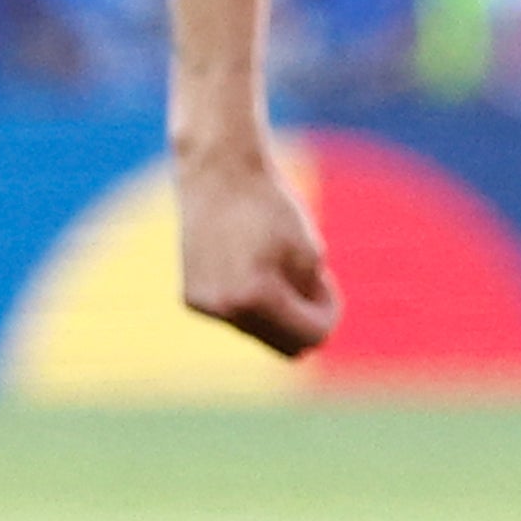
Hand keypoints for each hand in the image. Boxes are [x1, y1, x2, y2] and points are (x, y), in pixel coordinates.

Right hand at [175, 133, 340, 356]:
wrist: (217, 173)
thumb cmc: (271, 208)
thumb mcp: (310, 253)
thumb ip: (313, 300)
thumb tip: (312, 342)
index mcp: (256, 297)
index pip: (312, 336)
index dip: (328, 314)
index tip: (324, 282)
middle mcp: (224, 309)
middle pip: (285, 348)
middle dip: (305, 322)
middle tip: (309, 282)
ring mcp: (204, 306)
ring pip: (260, 334)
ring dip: (279, 312)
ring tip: (275, 266)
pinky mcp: (191, 299)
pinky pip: (236, 318)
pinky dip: (251, 303)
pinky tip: (248, 265)